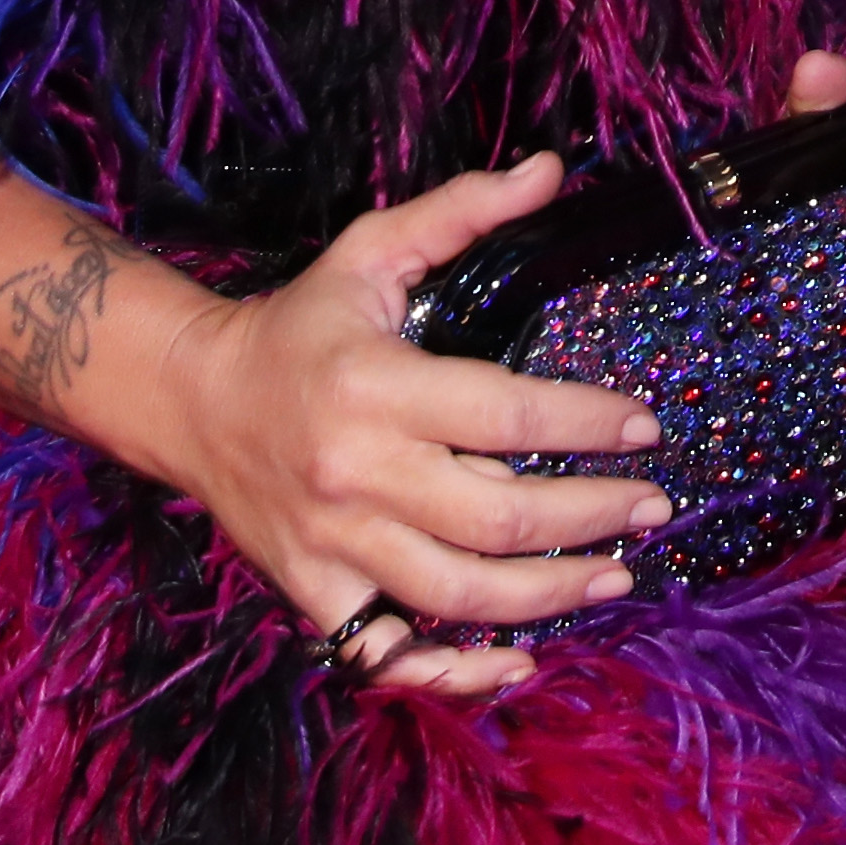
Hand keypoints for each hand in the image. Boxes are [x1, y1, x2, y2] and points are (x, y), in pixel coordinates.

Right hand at [147, 154, 679, 700]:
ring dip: (551, 595)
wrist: (191, 401)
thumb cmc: (298, 326)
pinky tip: (522, 661)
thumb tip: (552, 170)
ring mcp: (333, 547)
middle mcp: (353, 475)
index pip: (502, 412)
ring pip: (458, 596)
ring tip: (618, 575)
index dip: (585, 421)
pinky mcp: (315, 595)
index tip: (645, 425)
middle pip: (495, 519)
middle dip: (589, 516)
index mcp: (373, 386)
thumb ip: (461, 212)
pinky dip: (458, 674)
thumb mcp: (370, 253)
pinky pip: (392, 656)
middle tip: (653, 506)